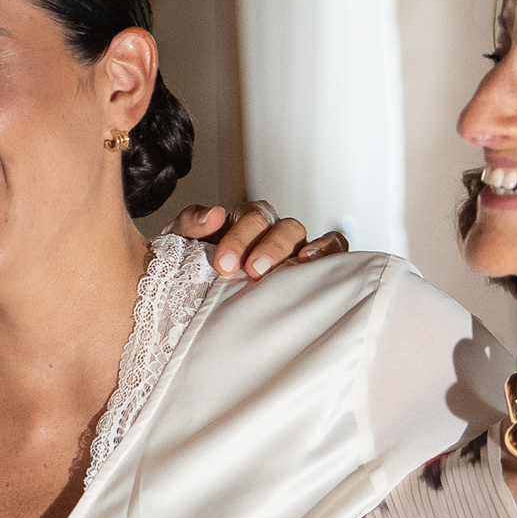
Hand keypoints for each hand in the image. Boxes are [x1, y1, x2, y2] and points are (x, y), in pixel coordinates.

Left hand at [175, 199, 347, 279]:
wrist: (198, 303)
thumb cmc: (197, 272)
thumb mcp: (183, 245)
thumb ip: (192, 225)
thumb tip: (214, 214)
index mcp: (244, 222)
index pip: (250, 217)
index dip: (239, 238)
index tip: (224, 265)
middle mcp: (272, 231)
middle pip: (279, 226)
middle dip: (268, 246)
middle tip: (253, 270)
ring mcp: (295, 247)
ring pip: (302, 234)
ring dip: (294, 250)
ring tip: (292, 265)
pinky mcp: (315, 265)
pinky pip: (333, 248)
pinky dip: (329, 249)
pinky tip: (314, 264)